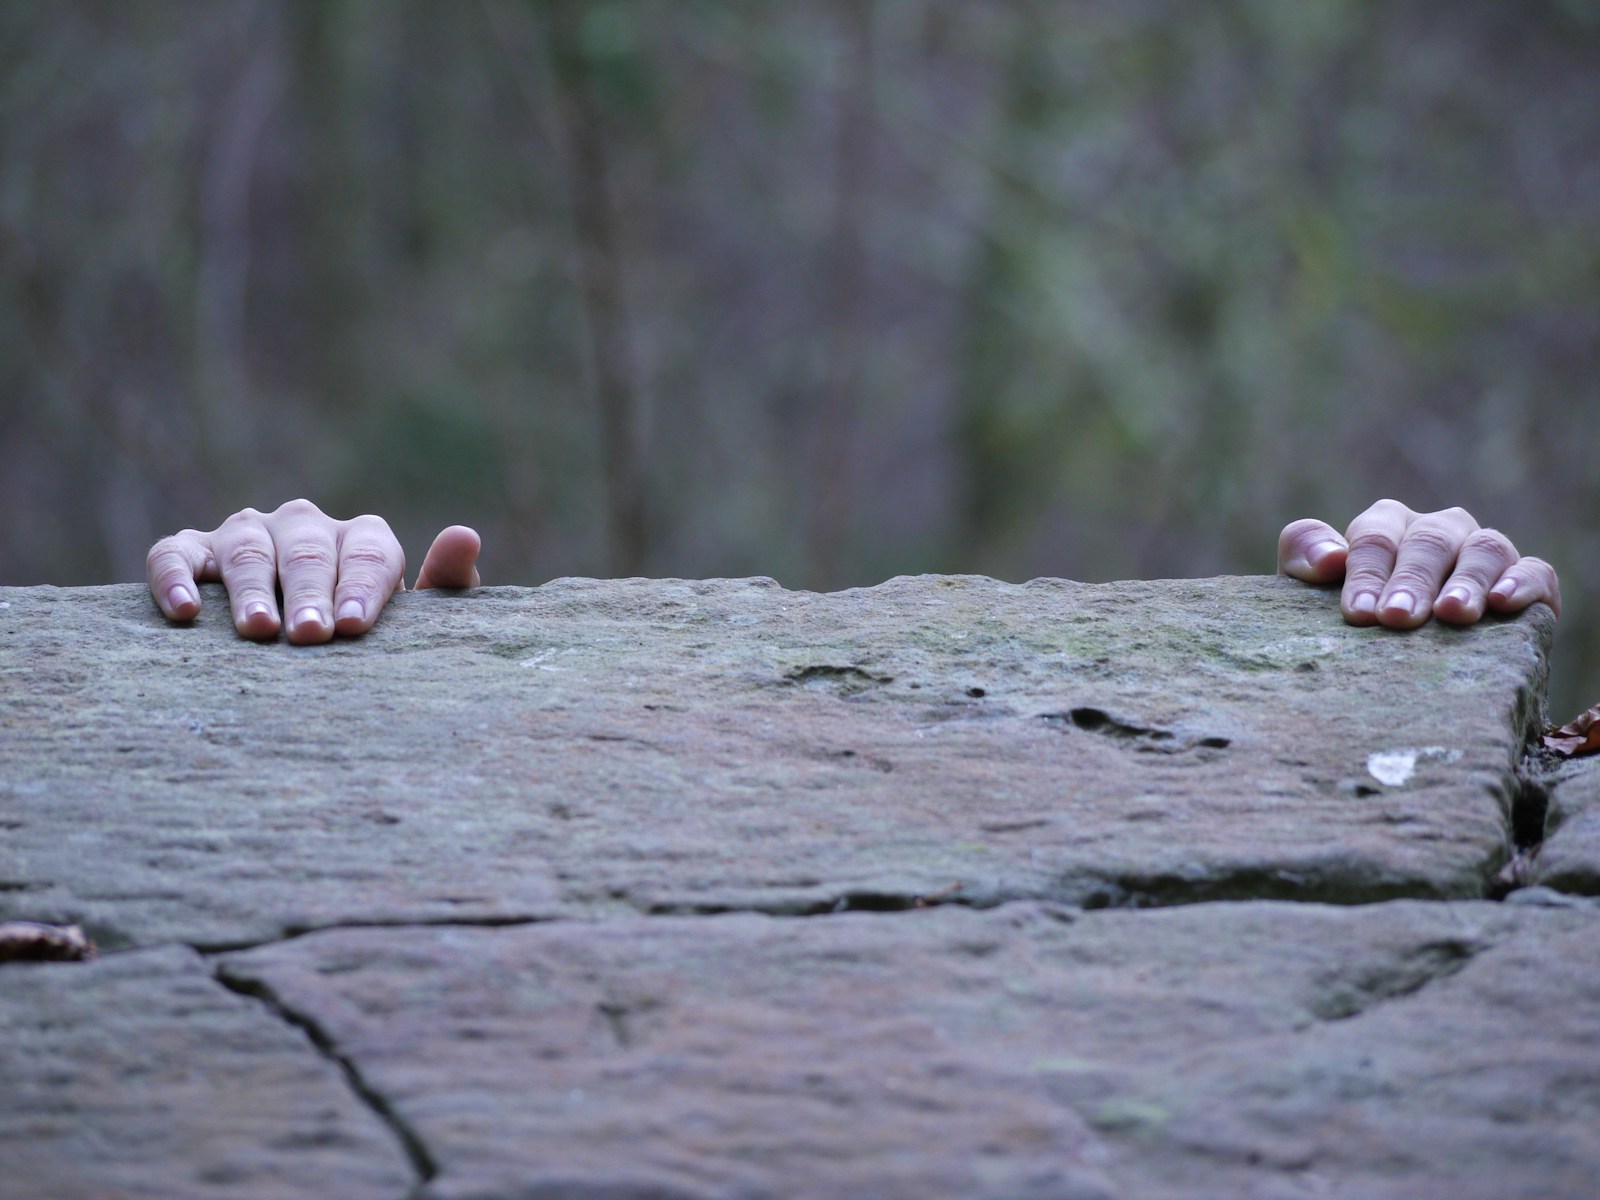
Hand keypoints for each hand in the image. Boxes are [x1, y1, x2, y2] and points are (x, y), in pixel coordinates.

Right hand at [146, 499, 481, 643]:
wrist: (308, 641)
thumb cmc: (367, 631)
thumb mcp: (416, 617)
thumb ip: (445, 583)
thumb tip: (465, 535)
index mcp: (361, 536)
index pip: (367, 550)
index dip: (361, 584)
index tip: (355, 624)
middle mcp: (304, 524)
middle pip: (307, 552)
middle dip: (309, 593)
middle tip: (311, 635)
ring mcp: (247, 533)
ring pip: (247, 549)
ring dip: (252, 588)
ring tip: (258, 630)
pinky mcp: (194, 550)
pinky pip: (176, 553)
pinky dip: (175, 576)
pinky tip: (185, 612)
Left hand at [1278, 499, 1559, 628]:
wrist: (1399, 664)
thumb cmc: (1351, 619)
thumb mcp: (1310, 590)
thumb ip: (1304, 558)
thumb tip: (1329, 558)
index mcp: (1387, 526)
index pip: (1376, 534)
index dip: (1366, 572)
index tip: (1359, 612)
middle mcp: (1439, 531)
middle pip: (1428, 541)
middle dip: (1412, 580)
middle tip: (1398, 618)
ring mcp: (1483, 553)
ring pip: (1484, 548)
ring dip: (1466, 581)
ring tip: (1451, 614)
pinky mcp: (1527, 583)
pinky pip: (1534, 570)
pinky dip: (1523, 582)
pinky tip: (1503, 602)